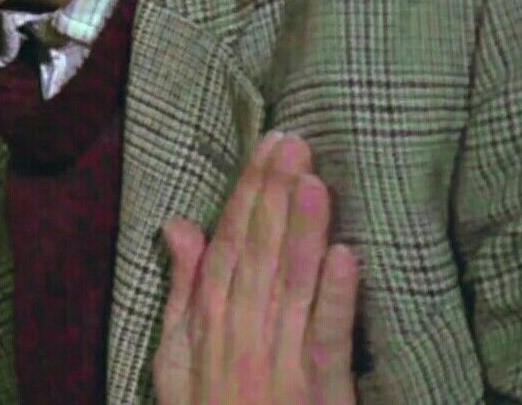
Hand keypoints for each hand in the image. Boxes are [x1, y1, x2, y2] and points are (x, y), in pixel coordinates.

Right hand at [153, 132, 357, 403]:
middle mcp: (241, 332)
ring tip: (314, 180)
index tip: (268, 146)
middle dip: (274, 195)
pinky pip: (327, 339)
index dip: (248, 193)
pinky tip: (346, 256)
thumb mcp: (175, 358)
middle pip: (260, 253)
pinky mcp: (319, 391)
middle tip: (294, 142)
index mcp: (208, 321)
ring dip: (303, 230)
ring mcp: (279, 361)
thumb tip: (178, 224)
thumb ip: (182, 290)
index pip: (229, 243)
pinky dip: (337, 298)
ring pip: (292, 284)